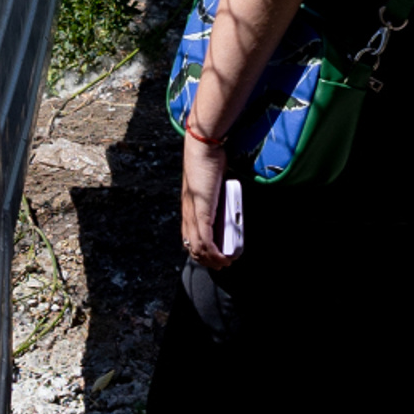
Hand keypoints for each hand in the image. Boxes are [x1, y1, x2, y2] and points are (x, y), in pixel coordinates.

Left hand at [181, 130, 234, 267]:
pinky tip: (223, 257)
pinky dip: (215, 253)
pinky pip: (205, 240)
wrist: (203, 149)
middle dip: (207, 260)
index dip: (199, 251)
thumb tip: (226, 200)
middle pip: (192, 246)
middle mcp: (187, 214)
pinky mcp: (202, 212)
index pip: (188, 237)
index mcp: (188, 208)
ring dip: (213, 259)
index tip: (212, 256)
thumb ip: (215, 194)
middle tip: (222, 264)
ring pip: (199, 247)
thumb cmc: (207, 162)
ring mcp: (193, 214)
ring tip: (226, 262)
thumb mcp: (211, 183)